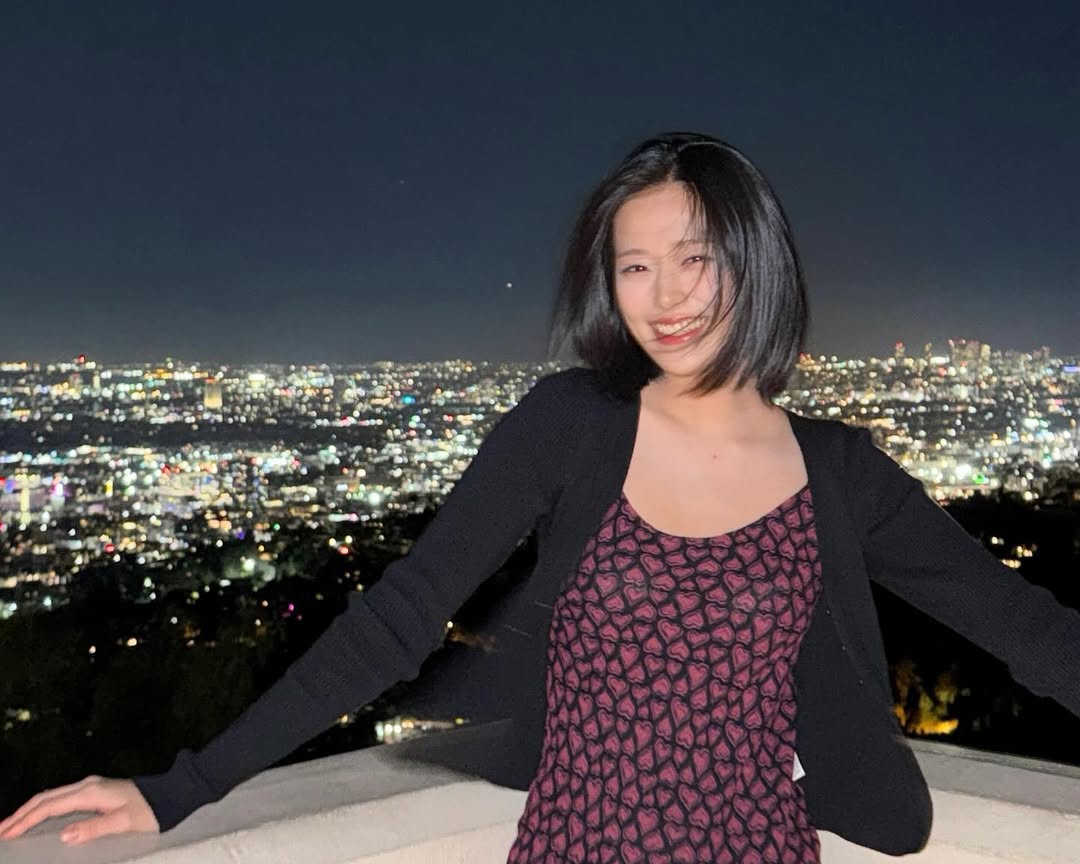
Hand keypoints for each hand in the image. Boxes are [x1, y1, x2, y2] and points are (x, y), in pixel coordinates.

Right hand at [0, 776, 158, 844]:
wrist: (171, 792)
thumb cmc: (150, 810)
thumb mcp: (124, 822)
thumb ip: (94, 828)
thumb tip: (63, 834)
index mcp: (90, 792)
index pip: (49, 806)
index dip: (25, 821)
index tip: (6, 834)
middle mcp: (87, 785)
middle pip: (44, 798)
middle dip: (20, 814)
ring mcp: (90, 786)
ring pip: (51, 796)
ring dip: (29, 810)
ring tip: (10, 825)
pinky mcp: (95, 790)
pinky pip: (60, 797)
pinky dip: (43, 807)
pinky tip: (37, 817)